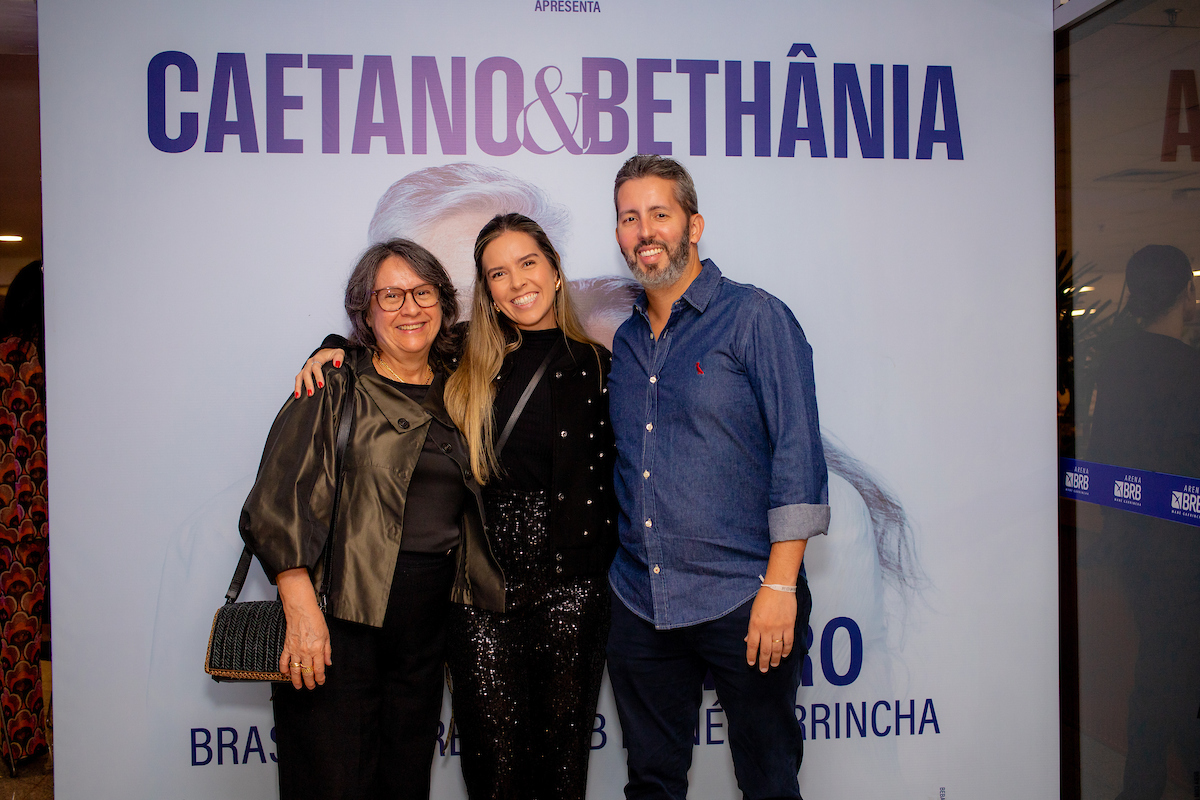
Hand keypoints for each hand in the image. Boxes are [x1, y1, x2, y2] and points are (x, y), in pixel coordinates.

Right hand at [277, 568, 331, 689]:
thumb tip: (328, 663)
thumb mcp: (327, 635)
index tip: (320, 682)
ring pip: (295, 670)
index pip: (319, 669)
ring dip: (296, 680)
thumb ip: (327, 651)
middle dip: (309, 682)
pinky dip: (284, 669)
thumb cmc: (315, 620)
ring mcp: (295, 650)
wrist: (302, 611)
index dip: (320, 678)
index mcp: (317, 649)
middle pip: (307, 672)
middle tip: (310, 687)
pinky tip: (285, 674)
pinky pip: (284, 661)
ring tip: (298, 686)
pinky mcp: (287, 647)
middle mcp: (306, 652)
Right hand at [294, 348, 345, 398]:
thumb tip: (337, 364)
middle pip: (306, 373)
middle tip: (311, 393)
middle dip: (308, 383)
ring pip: (299, 376)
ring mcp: (306, 367)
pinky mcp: (304, 371)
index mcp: (318, 358)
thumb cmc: (333, 354)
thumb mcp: (339, 353)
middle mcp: (310, 362)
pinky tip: (297, 394)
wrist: (326, 352)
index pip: (316, 367)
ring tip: (299, 395)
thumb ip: (339, 357)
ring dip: (298, 386)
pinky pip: (298, 378)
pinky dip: (297, 386)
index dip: (318, 376)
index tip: (321, 385)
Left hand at [744, 585, 796, 672]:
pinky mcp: (789, 626)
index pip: (752, 646)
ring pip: (777, 649)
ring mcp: (778, 628)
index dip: (751, 656)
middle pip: (765, 651)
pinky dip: (786, 651)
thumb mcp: (753, 613)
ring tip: (773, 666)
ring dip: (775, 659)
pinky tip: (784, 656)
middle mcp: (766, 629)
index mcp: (755, 625)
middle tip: (763, 670)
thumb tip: (748, 641)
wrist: (778, 587)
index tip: (751, 664)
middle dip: (763, 662)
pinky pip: (788, 642)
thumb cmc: (764, 598)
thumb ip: (751, 628)